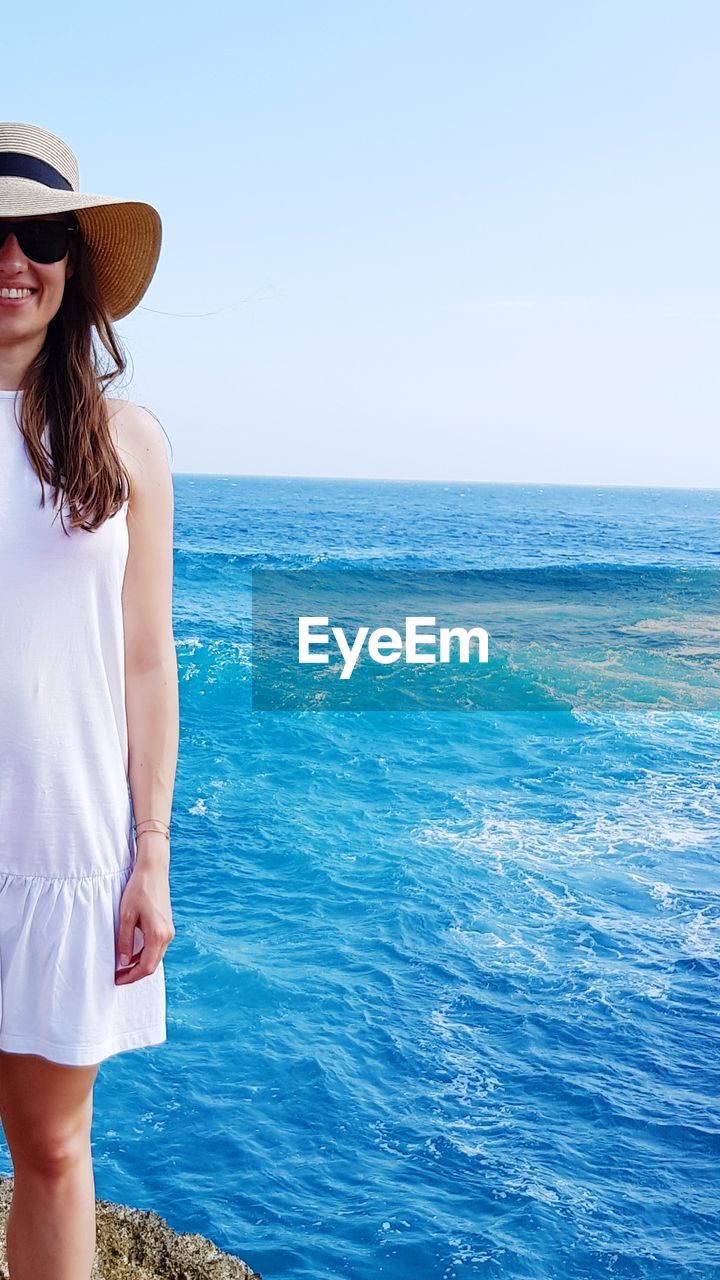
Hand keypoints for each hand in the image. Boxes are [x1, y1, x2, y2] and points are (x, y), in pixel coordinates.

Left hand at [115, 838, 174, 984]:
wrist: (153, 871)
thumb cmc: (138, 890)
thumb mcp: (126, 916)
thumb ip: (125, 941)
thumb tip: (124, 962)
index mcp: (157, 934)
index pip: (145, 966)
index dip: (131, 977)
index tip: (116, 980)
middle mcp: (167, 935)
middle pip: (152, 965)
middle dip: (134, 973)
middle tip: (117, 976)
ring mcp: (169, 931)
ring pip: (155, 957)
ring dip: (139, 964)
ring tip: (121, 966)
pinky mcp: (167, 926)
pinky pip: (157, 948)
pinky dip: (145, 954)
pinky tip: (132, 953)